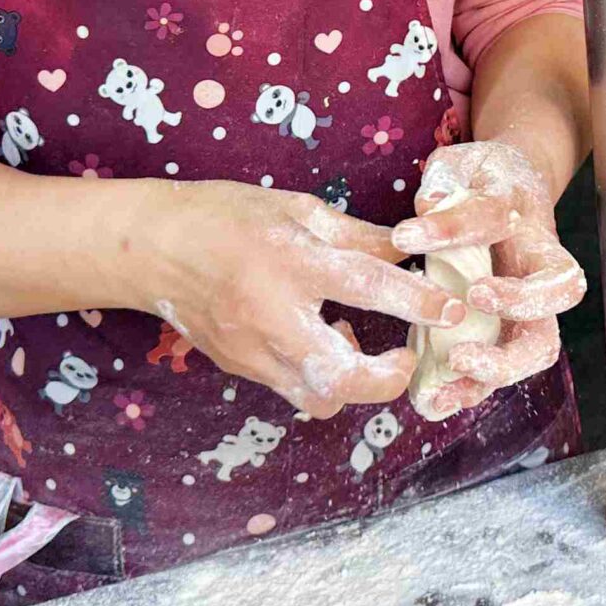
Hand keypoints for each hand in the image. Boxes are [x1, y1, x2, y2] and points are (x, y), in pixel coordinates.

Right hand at [136, 181, 465, 418]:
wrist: (152, 248)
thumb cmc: (227, 216)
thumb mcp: (297, 210)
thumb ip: (357, 236)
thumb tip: (409, 251)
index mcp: (292, 262)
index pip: (368, 286)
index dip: (419, 301)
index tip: (453, 311)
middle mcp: (273, 315)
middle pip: (343, 375)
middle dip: (388, 379)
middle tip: (407, 356)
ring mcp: (253, 350)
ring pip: (320, 396)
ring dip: (354, 383)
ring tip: (359, 345)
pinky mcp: (241, 369)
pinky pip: (295, 389)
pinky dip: (320, 377)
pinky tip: (321, 341)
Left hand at [391, 139, 585, 418]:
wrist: (509, 188)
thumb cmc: (483, 179)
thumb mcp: (459, 167)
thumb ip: (444, 186)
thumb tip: (427, 210)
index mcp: (521, 210)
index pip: (495, 215)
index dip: (454, 228)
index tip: (409, 235)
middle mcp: (536, 260)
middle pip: (558, 291)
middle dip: (519, 308)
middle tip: (470, 304)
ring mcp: (528, 301)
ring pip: (539, 343)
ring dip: (500, 366)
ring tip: (452, 372)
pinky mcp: (506, 331)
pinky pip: (503, 367)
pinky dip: (472, 389)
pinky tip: (434, 397)